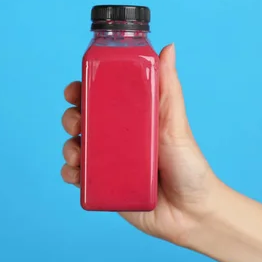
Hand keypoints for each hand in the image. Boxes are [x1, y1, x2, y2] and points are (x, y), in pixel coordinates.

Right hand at [61, 44, 222, 245]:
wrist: (193, 213)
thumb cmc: (189, 165)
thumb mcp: (176, 123)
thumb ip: (169, 87)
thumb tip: (168, 48)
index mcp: (131, 119)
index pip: (100, 99)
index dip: (82, 91)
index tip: (75, 89)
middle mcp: (116, 139)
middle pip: (81, 121)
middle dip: (71, 118)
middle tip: (78, 123)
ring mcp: (109, 164)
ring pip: (75, 147)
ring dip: (68, 146)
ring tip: (79, 154)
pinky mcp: (104, 188)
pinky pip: (78, 178)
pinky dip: (70, 173)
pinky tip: (77, 173)